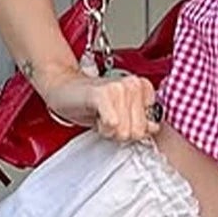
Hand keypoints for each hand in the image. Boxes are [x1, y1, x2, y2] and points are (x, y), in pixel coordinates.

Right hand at [35, 65, 162, 143]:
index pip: (150, 128)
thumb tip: (153, 128)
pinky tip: (96, 115)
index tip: (120, 119)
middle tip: (108, 118)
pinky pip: (111, 124)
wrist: (64, 88)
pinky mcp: (103, 93)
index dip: (132, 130)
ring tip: (101, 115)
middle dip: (121, 132)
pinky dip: (101, 127)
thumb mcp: (124, 115)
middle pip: (138, 132)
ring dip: (109, 130)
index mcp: (144, 87)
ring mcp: (120, 87)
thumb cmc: (93, 103)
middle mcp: (134, 84)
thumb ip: (142, 121)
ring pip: (124, 131)